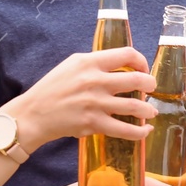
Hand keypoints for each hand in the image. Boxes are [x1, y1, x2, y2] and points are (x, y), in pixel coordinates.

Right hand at [6, 48, 156, 152]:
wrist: (34, 114)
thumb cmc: (53, 88)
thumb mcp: (72, 65)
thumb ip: (95, 64)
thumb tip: (122, 67)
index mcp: (89, 62)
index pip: (127, 54)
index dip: (141, 61)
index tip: (143, 69)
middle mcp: (94, 80)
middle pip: (136, 79)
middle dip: (150, 85)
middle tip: (151, 89)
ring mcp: (95, 103)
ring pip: (135, 106)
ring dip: (148, 109)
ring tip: (151, 111)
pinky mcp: (93, 124)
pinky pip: (125, 129)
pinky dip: (140, 132)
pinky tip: (145, 130)